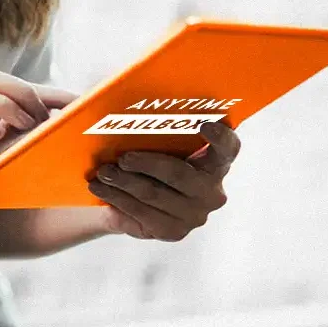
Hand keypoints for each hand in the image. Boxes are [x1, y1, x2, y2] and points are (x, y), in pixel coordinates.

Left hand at [87, 120, 240, 240]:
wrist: (133, 194)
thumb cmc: (147, 153)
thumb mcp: (151, 135)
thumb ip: (146, 118)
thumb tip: (108, 93)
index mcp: (215, 160)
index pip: (228, 147)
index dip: (220, 137)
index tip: (204, 124)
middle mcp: (212, 190)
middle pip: (179, 173)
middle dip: (147, 163)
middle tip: (122, 157)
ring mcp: (194, 215)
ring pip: (154, 194)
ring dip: (124, 182)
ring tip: (102, 172)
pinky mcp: (173, 232)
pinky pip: (140, 213)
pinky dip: (117, 199)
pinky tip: (99, 188)